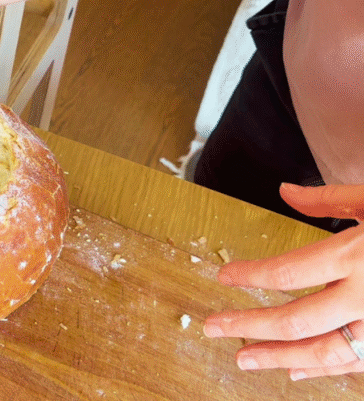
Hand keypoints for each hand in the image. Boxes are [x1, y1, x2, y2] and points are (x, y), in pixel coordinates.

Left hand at [204, 182, 363, 379]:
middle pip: (295, 321)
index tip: (222, 278)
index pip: (287, 272)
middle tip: (214, 328)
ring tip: (244, 358)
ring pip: (325, 353)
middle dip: (250, 327)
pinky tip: (297, 373)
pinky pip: (357, 364)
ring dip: (280, 359)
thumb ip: (329, 199)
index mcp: (359, 255)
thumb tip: (285, 190)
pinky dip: (324, 370)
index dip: (249, 276)